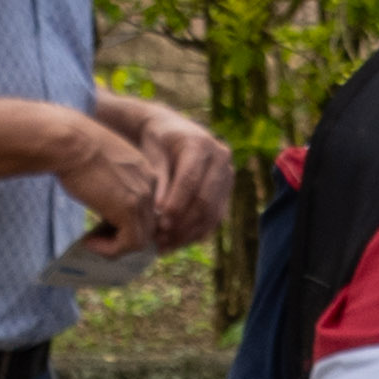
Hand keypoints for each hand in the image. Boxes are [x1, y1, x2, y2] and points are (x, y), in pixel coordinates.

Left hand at [93, 92, 235, 253]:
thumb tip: (160, 212)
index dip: (176, 204)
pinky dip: (196, 233)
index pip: (190, 180)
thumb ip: (158, 181)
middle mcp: (220, 157)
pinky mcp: (226, 190)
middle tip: (160, 240)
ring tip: (165, 246)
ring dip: (189, 234)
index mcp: (200, 144)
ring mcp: (227, 174)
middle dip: (182, 224)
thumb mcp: (151, 155)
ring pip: (212, 213)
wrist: (172, 132)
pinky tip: (176, 244)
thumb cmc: (156, 142)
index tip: (159, 224)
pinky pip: (215, 217)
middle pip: (205, 200)